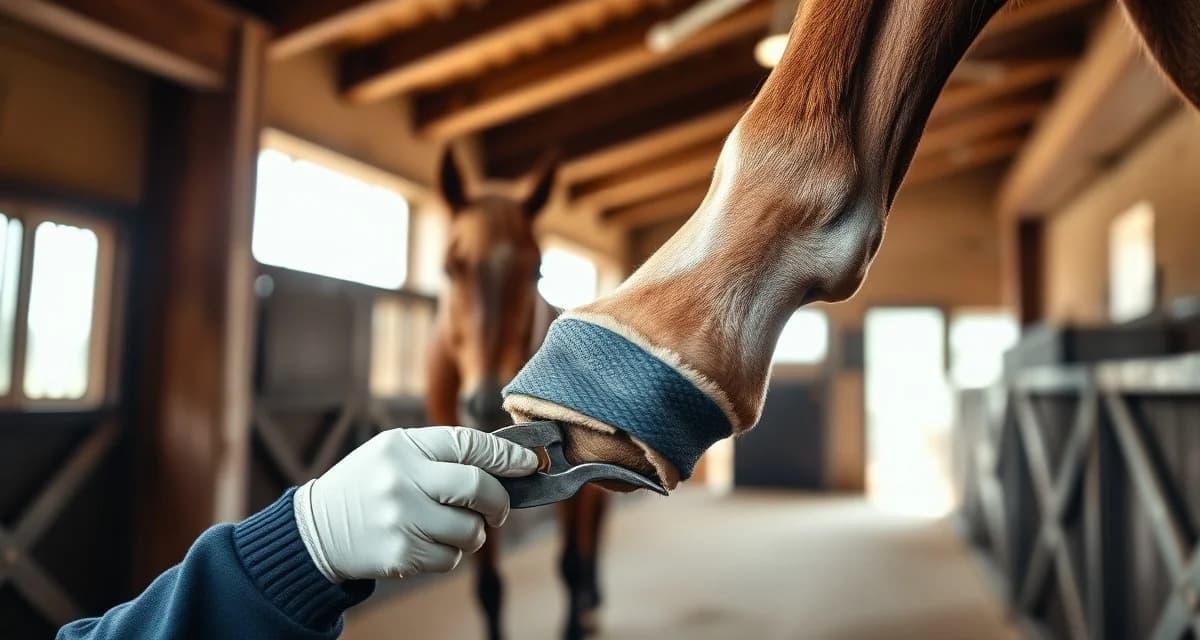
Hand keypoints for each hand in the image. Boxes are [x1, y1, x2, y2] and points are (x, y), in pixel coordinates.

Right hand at [293, 426, 538, 581]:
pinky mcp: (401, 555)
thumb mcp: (395, 452)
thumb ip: (443, 453)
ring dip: (474, 533)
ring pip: (470, 530)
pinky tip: (428, 542)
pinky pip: (451, 558)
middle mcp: (402, 481)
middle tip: (499, 508)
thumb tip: (507, 463)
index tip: (529, 463)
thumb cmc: (369, 485)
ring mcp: (402, 520)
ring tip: (453, 527)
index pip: (469, 444)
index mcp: (403, 447)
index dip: (507, 455)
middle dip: (500, 501)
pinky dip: (451, 553)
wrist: (318, 530)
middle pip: (478, 488)